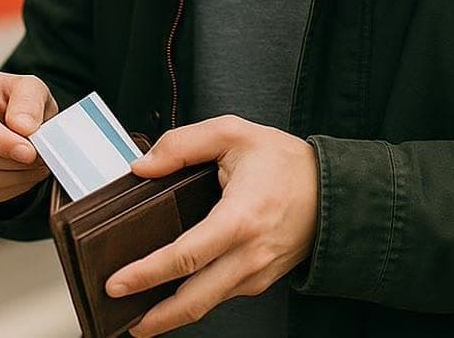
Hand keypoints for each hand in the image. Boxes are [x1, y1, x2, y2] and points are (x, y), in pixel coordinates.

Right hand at [0, 69, 57, 207]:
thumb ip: (29, 101)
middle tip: (41, 159)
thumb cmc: (13, 100)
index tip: (29, 152)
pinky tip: (21, 177)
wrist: (9, 119)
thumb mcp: (30, 88)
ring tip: (36, 167)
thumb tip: (22, 127)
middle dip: (10, 162)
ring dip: (10, 179)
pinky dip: (4, 191)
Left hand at [106, 115, 317, 336]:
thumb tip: (144, 167)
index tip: (118, 283)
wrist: (336, 191)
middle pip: (194, 301)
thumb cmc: (287, 164)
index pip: (185, 257)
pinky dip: (197, 299)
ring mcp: (257, 273)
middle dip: (156, 318)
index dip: (147, 274)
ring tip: (142, 314)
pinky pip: (222, 294)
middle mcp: (249, 255)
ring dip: (173, 313)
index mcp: (240, 219)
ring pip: (208, 304)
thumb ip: (182, 145)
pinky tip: (178, 292)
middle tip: (124, 317)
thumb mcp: (233, 134)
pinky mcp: (261, 280)